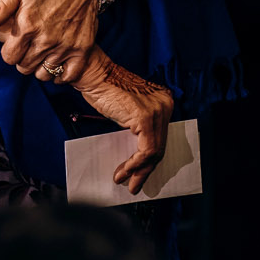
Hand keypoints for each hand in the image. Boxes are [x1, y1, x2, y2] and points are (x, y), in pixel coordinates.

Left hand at [0, 0, 98, 84]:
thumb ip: (1, 7)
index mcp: (27, 25)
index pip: (9, 58)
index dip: (10, 51)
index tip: (17, 42)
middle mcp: (45, 39)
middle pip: (25, 68)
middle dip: (24, 58)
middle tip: (31, 45)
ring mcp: (65, 46)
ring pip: (44, 74)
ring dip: (41, 66)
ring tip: (44, 52)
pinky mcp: (82, 49)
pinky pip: (67, 76)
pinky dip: (61, 74)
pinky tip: (58, 62)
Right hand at [74, 50, 173, 194]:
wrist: (94, 75)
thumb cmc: (105, 90)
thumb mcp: (128, 112)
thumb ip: (139, 128)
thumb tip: (138, 156)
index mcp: (163, 102)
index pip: (161, 137)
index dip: (150, 160)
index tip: (139, 175)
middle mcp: (165, 104)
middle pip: (160, 145)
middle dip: (145, 170)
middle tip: (134, 184)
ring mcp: (157, 110)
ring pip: (154, 151)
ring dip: (138, 170)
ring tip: (123, 180)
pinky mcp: (146, 117)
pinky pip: (146, 150)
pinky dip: (135, 164)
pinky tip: (124, 171)